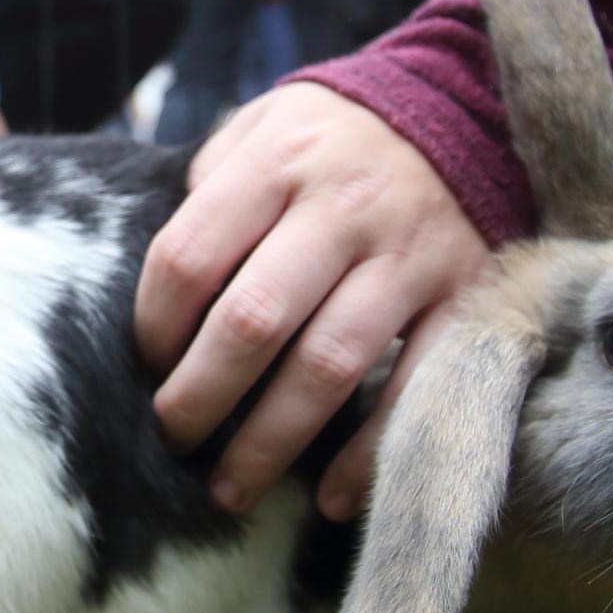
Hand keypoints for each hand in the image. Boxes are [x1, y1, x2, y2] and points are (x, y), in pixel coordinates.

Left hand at [134, 83, 493, 520]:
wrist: (465, 115)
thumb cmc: (334, 139)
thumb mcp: (264, 126)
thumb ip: (212, 187)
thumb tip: (165, 287)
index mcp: (279, 159)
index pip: (190, 256)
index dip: (154, 326)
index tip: (147, 363)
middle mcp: (344, 205)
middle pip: (253, 320)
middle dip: (200, 397)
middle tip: (174, 438)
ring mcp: (409, 255)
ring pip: (328, 365)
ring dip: (271, 442)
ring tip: (230, 488)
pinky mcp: (465, 297)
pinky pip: (414, 390)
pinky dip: (370, 454)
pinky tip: (331, 498)